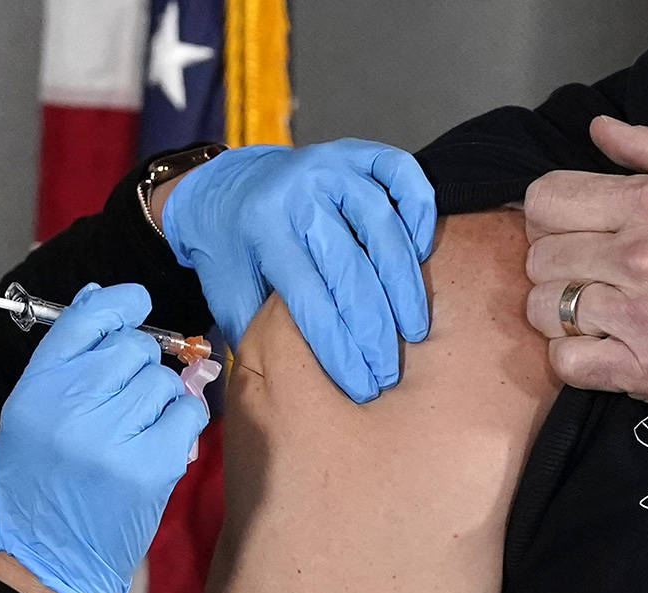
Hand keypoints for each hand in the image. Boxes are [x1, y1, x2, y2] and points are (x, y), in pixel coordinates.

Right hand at [0, 283, 208, 592]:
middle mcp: (69, 408)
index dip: (119, 303)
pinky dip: (183, 422)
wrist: (52, 563)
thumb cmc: (42, 487)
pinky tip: (162, 441)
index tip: (136, 304)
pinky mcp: (151, 465)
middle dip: (141, 364)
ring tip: (138, 428)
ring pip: (165, 379)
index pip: (85, 320)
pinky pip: (189, 413)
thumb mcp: (30, 419)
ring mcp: (112, 437)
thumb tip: (101, 298)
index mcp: (35, 391)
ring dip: (162, 397)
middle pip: (134, 347)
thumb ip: (64, 361)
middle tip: (130, 397)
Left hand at [161, 139, 436, 402]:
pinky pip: (403, 176)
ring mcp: (333, 165)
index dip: (339, 347)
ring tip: (414, 330)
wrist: (225, 185)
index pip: (310, 297)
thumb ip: (256, 331)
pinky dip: (420, 213)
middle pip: (351, 268)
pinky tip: (422, 255)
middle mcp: (300, 191)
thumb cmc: (232, 249)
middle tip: (389, 372)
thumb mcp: (228, 291)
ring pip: (383, 226)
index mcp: (263, 226)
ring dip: (404, 284)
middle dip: (375, 329)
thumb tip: (295, 385)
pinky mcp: (359, 152)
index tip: (360, 385)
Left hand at [523, 116, 647, 417]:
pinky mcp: (645, 371)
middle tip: (589, 275)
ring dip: (560, 312)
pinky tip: (601, 347)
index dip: (548, 215)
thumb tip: (599, 130)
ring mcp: (641, 317)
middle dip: (555, 264)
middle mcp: (641, 257)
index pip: (546, 200)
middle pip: (538, 257)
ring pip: (544, 309)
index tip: (570, 230)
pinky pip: (566, 362)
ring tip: (596, 311)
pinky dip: (573, 357)